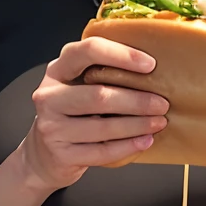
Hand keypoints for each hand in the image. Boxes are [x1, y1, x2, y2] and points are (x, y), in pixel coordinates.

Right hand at [19, 38, 167, 193]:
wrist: (44, 154)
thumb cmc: (71, 113)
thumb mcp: (78, 85)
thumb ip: (102, 72)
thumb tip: (153, 67)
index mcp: (58, 70)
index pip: (87, 51)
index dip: (121, 55)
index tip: (150, 64)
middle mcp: (49, 96)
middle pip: (98, 95)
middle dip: (136, 100)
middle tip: (162, 103)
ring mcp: (51, 127)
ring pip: (102, 127)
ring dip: (137, 125)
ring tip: (159, 122)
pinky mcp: (61, 154)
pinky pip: (101, 151)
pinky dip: (128, 146)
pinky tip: (145, 141)